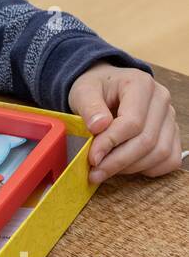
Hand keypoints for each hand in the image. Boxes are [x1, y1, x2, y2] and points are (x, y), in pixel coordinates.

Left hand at [67, 64, 183, 183]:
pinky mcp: (173, 134)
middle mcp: (161, 100)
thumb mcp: (84, 91)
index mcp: (141, 84)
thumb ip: (89, 107)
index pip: (132, 121)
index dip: (111, 143)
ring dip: (131, 168)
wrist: (107, 87)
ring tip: (106, 169)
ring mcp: (170, 118)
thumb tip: (98, 127)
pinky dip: (148, 169)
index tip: (92, 157)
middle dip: (118, 161)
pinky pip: (169, 159)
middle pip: (146, 141)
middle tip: (95, 173)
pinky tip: (126, 167)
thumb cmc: (97, 89)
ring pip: (159, 153)